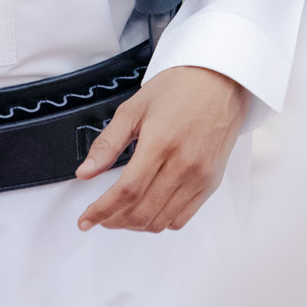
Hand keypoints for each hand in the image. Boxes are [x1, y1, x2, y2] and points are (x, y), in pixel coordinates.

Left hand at [75, 65, 246, 233]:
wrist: (221, 81)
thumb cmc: (180, 88)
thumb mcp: (134, 108)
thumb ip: (107, 143)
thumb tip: (86, 172)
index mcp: (161, 142)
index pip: (126, 191)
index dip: (101, 211)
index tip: (86, 219)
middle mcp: (184, 163)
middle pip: (142, 211)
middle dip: (114, 220)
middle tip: (100, 216)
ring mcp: (200, 176)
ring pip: (161, 220)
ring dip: (135, 225)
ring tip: (120, 215)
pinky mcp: (211, 182)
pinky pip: (182, 218)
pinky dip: (160, 222)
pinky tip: (148, 211)